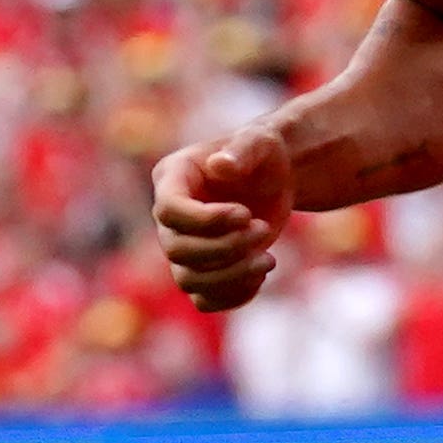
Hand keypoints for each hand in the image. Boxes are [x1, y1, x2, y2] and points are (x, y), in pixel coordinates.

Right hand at [153, 130, 293, 311]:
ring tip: (269, 260)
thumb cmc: (262, 154)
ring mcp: (183, 246)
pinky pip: (204, 300)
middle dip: (225, 248)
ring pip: (188, 280)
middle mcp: (169, 217)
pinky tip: (261, 274)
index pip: (169, 210)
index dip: (206, 220)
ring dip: (231, 276)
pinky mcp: (202, 270)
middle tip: (262, 229)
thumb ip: (242, 150)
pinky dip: (234, 295)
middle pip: (177, 250)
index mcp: (172, 178)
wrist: (273, 178)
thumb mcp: (259, 143)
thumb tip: (220, 165)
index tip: (245, 213)